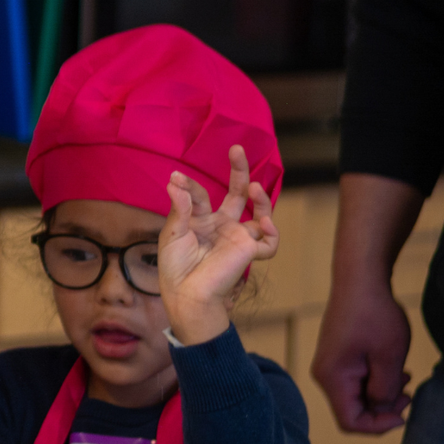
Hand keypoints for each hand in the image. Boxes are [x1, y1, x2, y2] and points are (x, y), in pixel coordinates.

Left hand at [157, 144, 277, 343]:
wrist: (186, 295)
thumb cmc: (175, 268)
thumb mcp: (172, 234)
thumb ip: (180, 208)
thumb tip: (174, 180)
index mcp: (202, 221)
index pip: (201, 195)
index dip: (190, 186)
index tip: (176, 178)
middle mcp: (222, 226)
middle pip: (237, 194)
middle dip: (239, 171)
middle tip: (237, 149)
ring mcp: (237, 238)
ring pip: (258, 213)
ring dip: (259, 199)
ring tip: (253, 185)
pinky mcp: (248, 252)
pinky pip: (269, 242)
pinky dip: (271, 232)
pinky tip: (263, 222)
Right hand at [311, 276, 411, 432]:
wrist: (360, 279)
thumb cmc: (374, 313)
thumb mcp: (389, 356)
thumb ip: (385, 390)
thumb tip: (381, 408)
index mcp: (332, 378)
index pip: (350, 422)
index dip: (378, 426)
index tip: (404, 415)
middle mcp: (325, 375)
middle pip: (353, 410)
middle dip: (383, 408)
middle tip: (409, 392)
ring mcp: (330, 365)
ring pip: (357, 395)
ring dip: (382, 393)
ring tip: (404, 376)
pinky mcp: (337, 356)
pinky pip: (356, 380)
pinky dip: (376, 380)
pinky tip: (393, 367)